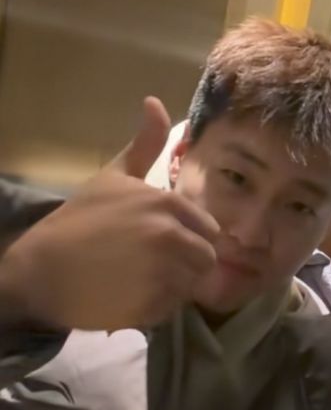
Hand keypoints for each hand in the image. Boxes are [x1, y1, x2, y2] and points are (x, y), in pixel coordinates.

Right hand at [1, 97, 218, 329]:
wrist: (41, 268)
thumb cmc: (80, 220)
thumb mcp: (114, 177)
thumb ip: (144, 145)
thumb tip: (155, 101)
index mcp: (168, 204)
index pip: (210, 231)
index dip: (191, 239)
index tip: (165, 244)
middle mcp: (170, 235)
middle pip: (206, 260)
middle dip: (187, 265)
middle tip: (152, 265)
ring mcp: (161, 272)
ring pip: (192, 285)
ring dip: (173, 286)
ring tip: (140, 279)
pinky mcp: (150, 305)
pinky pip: (173, 309)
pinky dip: (156, 307)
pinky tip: (129, 296)